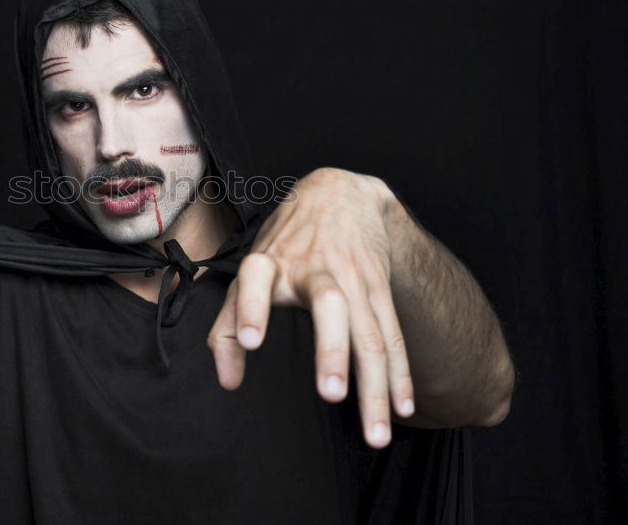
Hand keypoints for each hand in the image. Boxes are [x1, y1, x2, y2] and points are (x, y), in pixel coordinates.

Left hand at [207, 167, 413, 448]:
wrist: (342, 193)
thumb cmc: (286, 242)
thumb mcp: (251, 269)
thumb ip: (227, 325)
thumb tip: (228, 382)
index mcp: (271, 261)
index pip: (256, 277)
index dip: (252, 306)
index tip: (252, 341)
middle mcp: (314, 269)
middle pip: (329, 306)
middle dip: (332, 350)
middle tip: (331, 396)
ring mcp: (353, 279)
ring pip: (370, 333)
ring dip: (376, 386)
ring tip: (376, 435)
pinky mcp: (380, 290)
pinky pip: (394, 336)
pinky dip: (400, 376)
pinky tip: (402, 409)